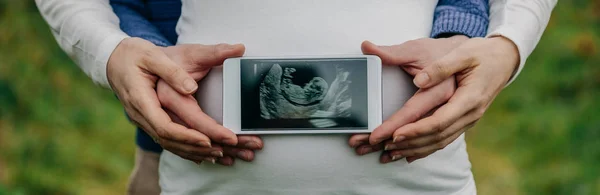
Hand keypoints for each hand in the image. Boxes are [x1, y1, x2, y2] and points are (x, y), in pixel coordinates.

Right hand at [107, 38, 240, 164]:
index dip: (187, 136)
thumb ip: (172, 71)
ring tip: (219, 154)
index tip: (208, 140)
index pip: (165, 126)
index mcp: (141, 99)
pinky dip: (184, 148)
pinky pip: (166, 139)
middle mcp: (140, 114)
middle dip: (196, 147)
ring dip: (192, 151)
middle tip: (223, 149)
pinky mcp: (149, 120)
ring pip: (168, 143)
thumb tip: (191, 88)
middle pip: (169, 140)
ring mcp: (143, 119)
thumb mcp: (152, 55)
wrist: (113, 58)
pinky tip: (202, 154)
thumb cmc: (133, 54)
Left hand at [383, 37, 518, 162]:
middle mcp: (470, 114)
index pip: (438, 121)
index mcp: (469, 98)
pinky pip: (444, 140)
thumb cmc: (482, 54)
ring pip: (439, 142)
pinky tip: (408, 155)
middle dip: (408, 143)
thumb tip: (420, 80)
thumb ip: (441, 67)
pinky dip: (425, 149)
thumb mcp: (463, 53)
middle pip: (436, 136)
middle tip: (383, 146)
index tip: (393, 134)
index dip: (415, 130)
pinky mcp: (464, 121)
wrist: (504, 59)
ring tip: (389, 153)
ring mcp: (468, 120)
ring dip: (414, 149)